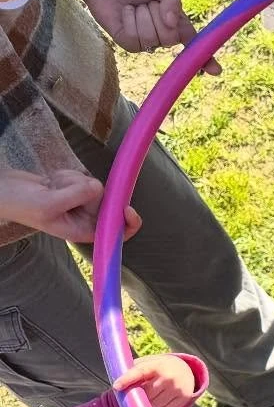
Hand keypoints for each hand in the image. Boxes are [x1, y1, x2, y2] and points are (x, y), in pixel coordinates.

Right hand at [0, 170, 139, 242]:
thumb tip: (98, 187)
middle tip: (57, 191)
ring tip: (51, 187)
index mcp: (83, 230)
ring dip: (71, 181)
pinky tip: (51, 181)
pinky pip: (81, 176)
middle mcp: (87, 218)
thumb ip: (75, 196)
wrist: (5, 189)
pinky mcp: (76, 188)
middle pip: (105, 200)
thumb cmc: (21, 204)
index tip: (128, 209)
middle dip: (83, 190)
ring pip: (93, 184)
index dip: (127, 222)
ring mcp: (82, 202)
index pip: (116, 231)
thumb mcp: (48, 204)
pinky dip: (67, 175)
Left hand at [73, 0, 221, 75]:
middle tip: (149, 3)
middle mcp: (164, 37)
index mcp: (176, 24)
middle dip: (159, 15)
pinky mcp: (128, 44)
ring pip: (152, 37)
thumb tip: (171, 22)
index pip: (195, 44)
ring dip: (142, 15)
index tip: (216, 70)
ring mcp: (146, 43)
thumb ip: (172, 0)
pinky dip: (129, 20)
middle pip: (170, 37)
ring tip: (135, 7)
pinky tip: (125, 13)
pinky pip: (135, 38)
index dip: (206, 59)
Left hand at [112, 353, 196, 406]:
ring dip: (152, 402)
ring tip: (156, 394)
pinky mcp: (185, 397)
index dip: (126, 379)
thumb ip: (135, 369)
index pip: (139, 372)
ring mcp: (178, 387)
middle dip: (142, 394)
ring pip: (156, 404)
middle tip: (145, 389)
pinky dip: (163, 406)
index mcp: (156, 365)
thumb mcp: (149, 362)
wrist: (186, 369)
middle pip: (146, 394)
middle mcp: (168, 376)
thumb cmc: (160, 367)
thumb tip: (119, 383)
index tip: (116, 386)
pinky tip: (166, 397)